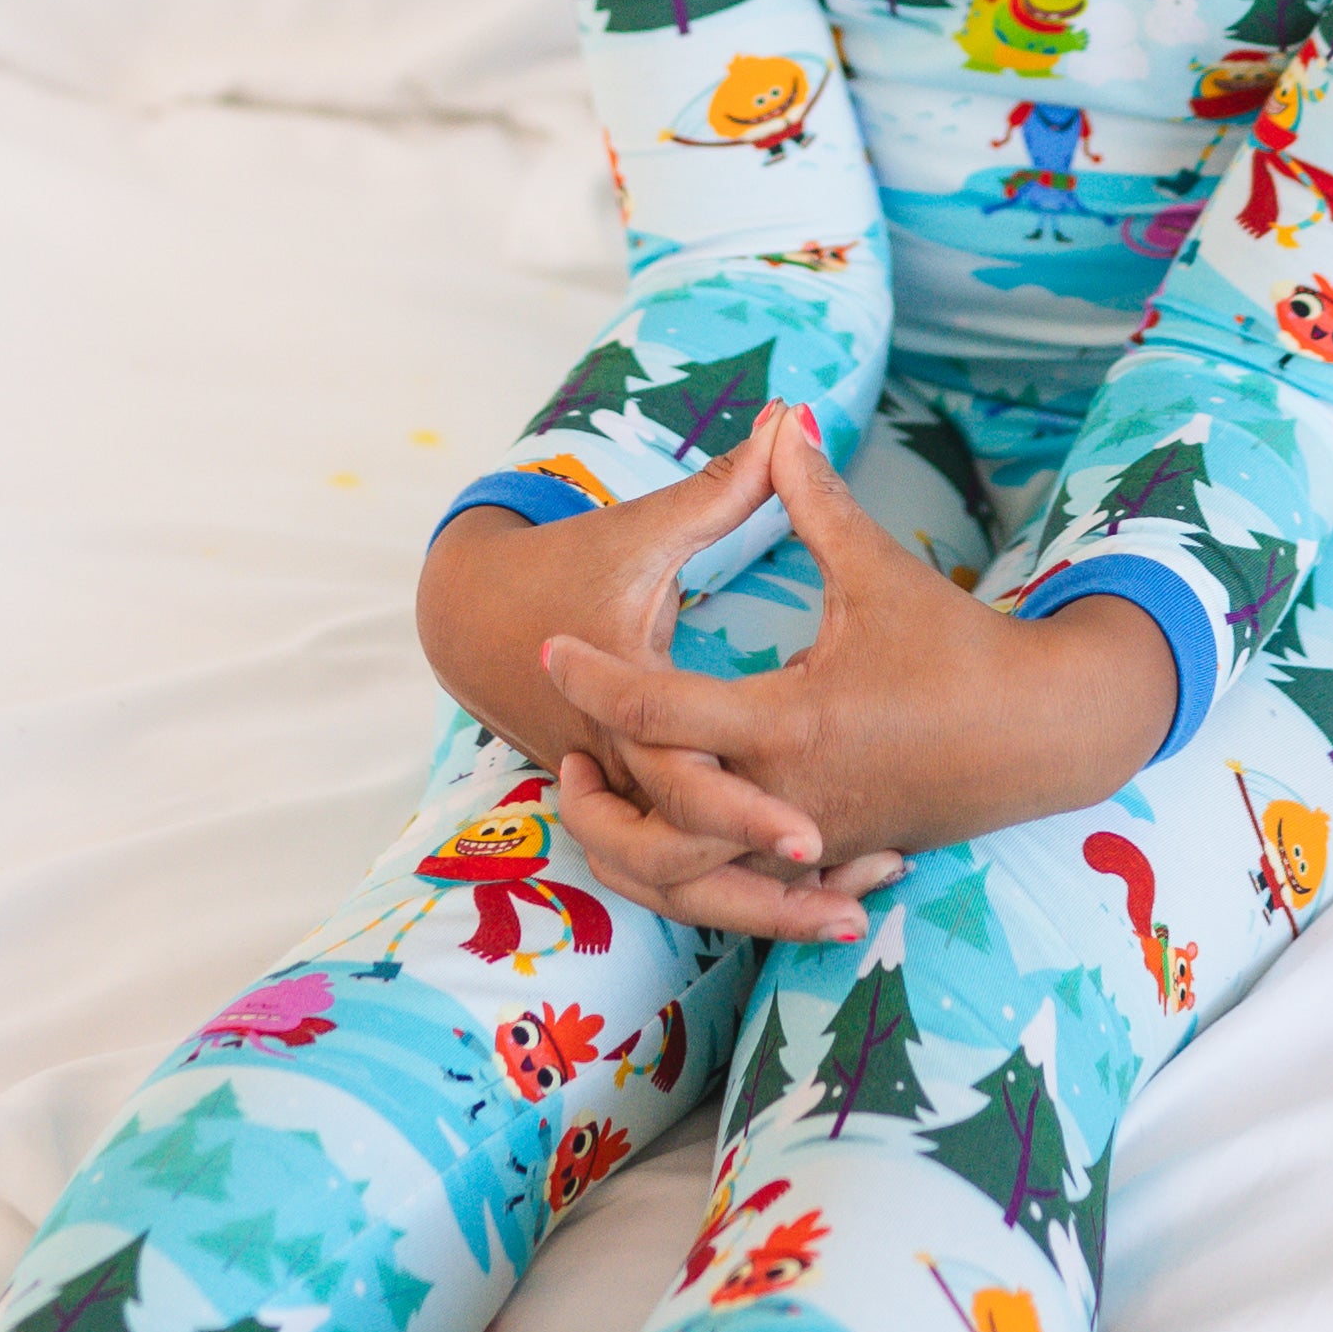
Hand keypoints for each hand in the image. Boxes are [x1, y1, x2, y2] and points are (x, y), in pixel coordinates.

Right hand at [418, 425, 900, 943]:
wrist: (472, 616)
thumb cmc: (566, 564)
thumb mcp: (646, 532)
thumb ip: (727, 487)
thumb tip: (795, 418)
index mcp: (620, 717)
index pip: (685, 786)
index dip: (751, 814)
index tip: (819, 835)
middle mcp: (620, 776)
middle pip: (691, 866)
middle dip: (775, 894)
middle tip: (859, 892)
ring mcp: (623, 802)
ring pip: (687, 889)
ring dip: (769, 909)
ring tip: (858, 913)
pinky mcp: (633, 811)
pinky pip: (688, 872)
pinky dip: (747, 886)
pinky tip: (826, 891)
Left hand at [543, 407, 1172, 895]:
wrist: (1047, 732)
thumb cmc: (960, 648)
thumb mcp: (879, 571)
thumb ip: (815, 500)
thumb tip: (784, 416)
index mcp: (788, 721)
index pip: (656, 707)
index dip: (593, 674)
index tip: (549, 645)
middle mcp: (789, 795)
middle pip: (654, 819)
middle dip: (594, 801)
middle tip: (556, 750)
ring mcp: (812, 840)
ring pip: (693, 877)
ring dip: (636, 849)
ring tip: (601, 796)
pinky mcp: (832, 860)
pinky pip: (742, 886)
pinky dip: (697, 874)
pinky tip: (665, 840)